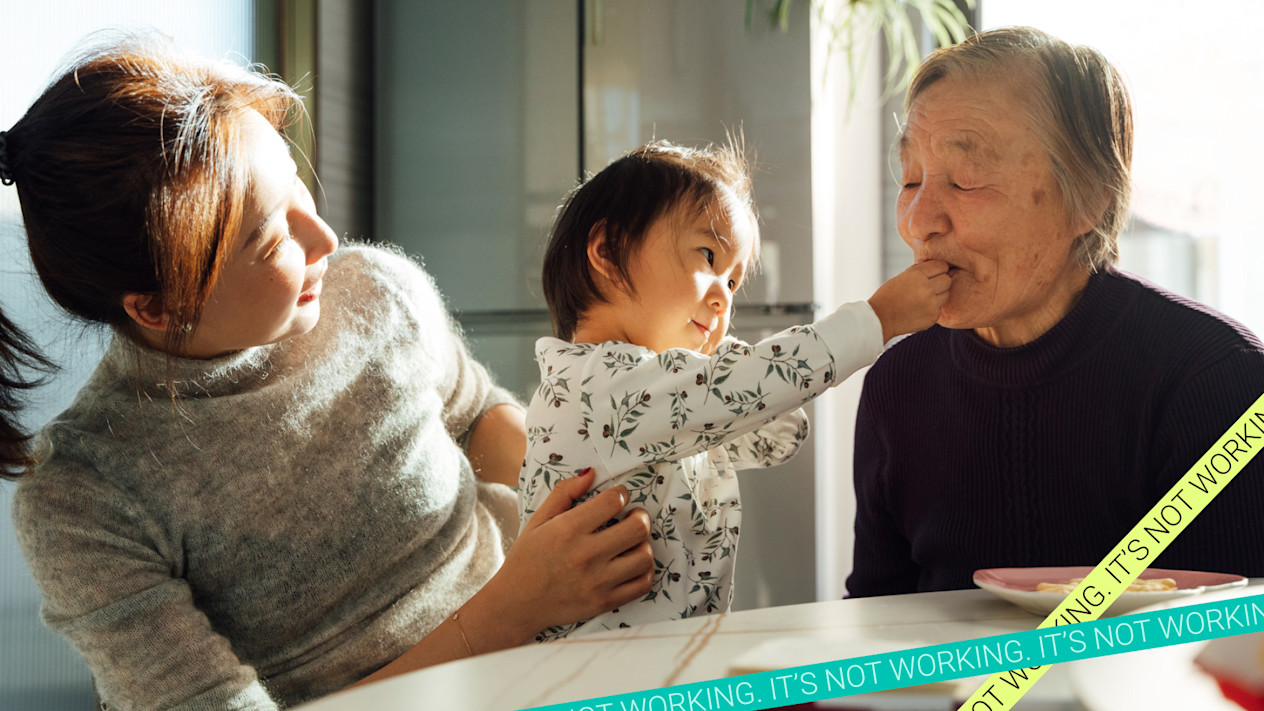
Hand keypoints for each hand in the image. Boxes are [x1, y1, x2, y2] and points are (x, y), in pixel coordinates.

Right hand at [486, 469, 652, 638]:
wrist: (517, 604)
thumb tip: (591, 474)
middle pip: (637, 528)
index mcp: (568, 530)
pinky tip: (632, 564)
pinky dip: (645, 571)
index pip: (613, 501)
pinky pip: (643, 584)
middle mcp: (585, 555)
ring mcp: (597, 582)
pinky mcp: (604, 602)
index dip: (621, 493)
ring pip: (644, 556)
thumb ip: (564, 493)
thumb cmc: (527, 559)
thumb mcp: (538, 520)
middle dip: (640, 516)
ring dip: (643, 544)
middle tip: (633, 516)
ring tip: (633, 542)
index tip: (618, 496)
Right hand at [867, 260, 950, 341]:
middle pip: (947, 280)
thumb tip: (937, 266)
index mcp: (918, 275)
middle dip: (940, 281)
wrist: (881, 318)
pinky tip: (920, 309)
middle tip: (930, 285)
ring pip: (946, 294)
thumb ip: (920, 271)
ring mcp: (931, 304)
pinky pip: (940, 308)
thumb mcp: (902, 276)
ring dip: (938, 294)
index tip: (934, 272)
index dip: (938, 268)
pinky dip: (933, 308)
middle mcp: (927, 289)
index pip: (942, 265)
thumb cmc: (889, 295)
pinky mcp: (933, 317)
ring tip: (924, 298)